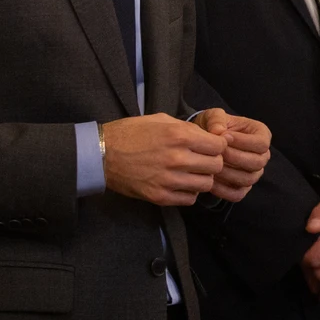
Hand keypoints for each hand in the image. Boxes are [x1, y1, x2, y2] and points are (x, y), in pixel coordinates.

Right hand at [101, 113, 225, 205]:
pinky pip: (190, 199)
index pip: (219, 146)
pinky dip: (189, 192)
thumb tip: (210, 138)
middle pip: (216, 166)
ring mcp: (169, 180)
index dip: (217, 146)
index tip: (210, 147)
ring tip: (191, 173)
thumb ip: (187, 129)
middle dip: (212, 162)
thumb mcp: (160, 120)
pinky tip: (180, 184)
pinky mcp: (160, 196)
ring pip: (206, 184)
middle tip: (201, 161)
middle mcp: (177, 158)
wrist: (101, 155)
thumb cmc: (130, 133)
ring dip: (202, 178)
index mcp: (179, 136)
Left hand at [190, 109, 270, 202]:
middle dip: (235, 158)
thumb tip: (218, 132)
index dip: (243, 142)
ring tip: (212, 166)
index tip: (224, 138)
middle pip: (257, 163)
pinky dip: (223, 190)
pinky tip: (210, 180)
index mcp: (262, 135)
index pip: (261, 143)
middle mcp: (262, 156)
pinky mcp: (242, 188)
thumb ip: (216, 120)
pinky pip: (237, 194)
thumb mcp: (213, 116)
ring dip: (228, 173)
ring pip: (248, 179)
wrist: (204, 144)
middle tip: (216, 153)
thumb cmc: (213, 127)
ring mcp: (254, 173)